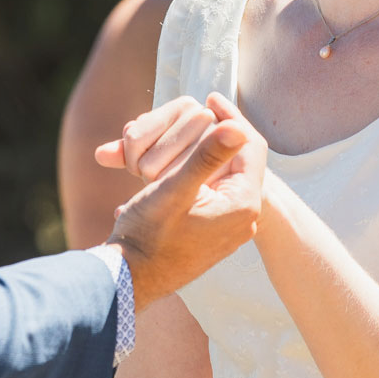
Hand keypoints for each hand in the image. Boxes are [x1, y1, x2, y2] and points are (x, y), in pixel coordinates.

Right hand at [105, 91, 263, 308]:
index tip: (209, 96)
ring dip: (199, 155)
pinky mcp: (213, 233)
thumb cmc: (148, 236)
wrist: (129, 281)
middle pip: (237, 159)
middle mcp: (244, 217)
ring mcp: (229, 227)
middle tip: (193, 112)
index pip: (250, 145)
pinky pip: (212, 193)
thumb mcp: (174, 190)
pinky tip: (170, 167)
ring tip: (175, 138)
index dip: (231, 117)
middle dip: (212, 135)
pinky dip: (194, 175)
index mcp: (243, 203)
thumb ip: (206, 157)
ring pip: (222, 176)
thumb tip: (238, 127)